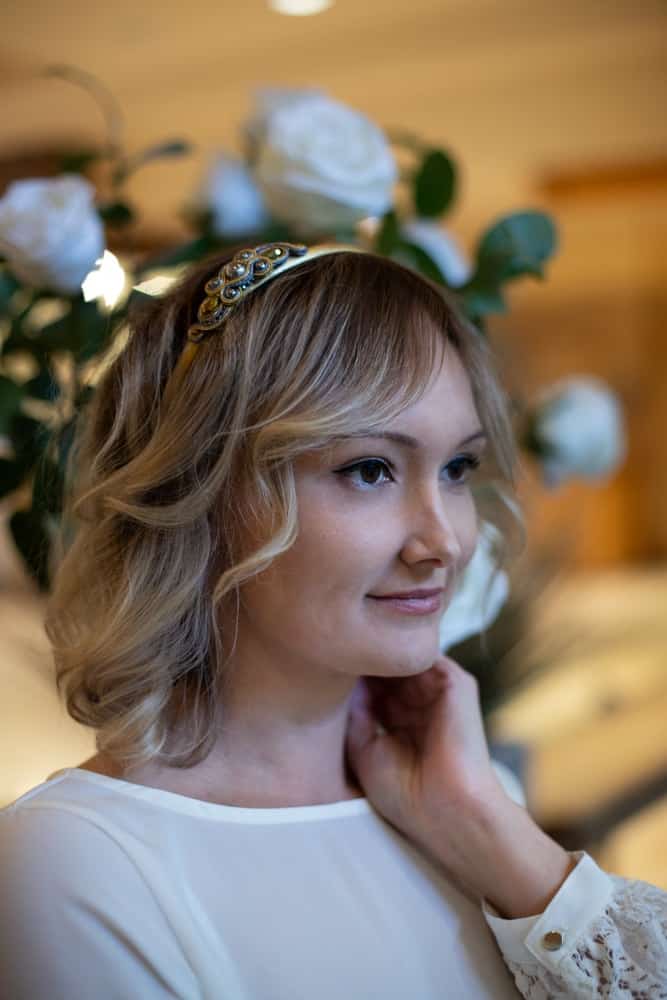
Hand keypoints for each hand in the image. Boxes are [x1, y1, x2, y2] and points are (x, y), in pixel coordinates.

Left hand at [346, 658, 503, 864]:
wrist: (445, 809)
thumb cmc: (405, 794)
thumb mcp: (364, 750)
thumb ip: (355, 713)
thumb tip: (343, 679)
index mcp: (399, 720)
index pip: (372, 684)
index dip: (348, 673)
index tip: (320, 663)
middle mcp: (419, 702)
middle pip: (386, 666)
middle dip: (362, 657)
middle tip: (331, 646)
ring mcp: (438, 691)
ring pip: (403, 658)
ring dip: (378, 650)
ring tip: (347, 644)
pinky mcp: (456, 683)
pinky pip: (424, 656)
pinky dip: (400, 651)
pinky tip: (372, 650)